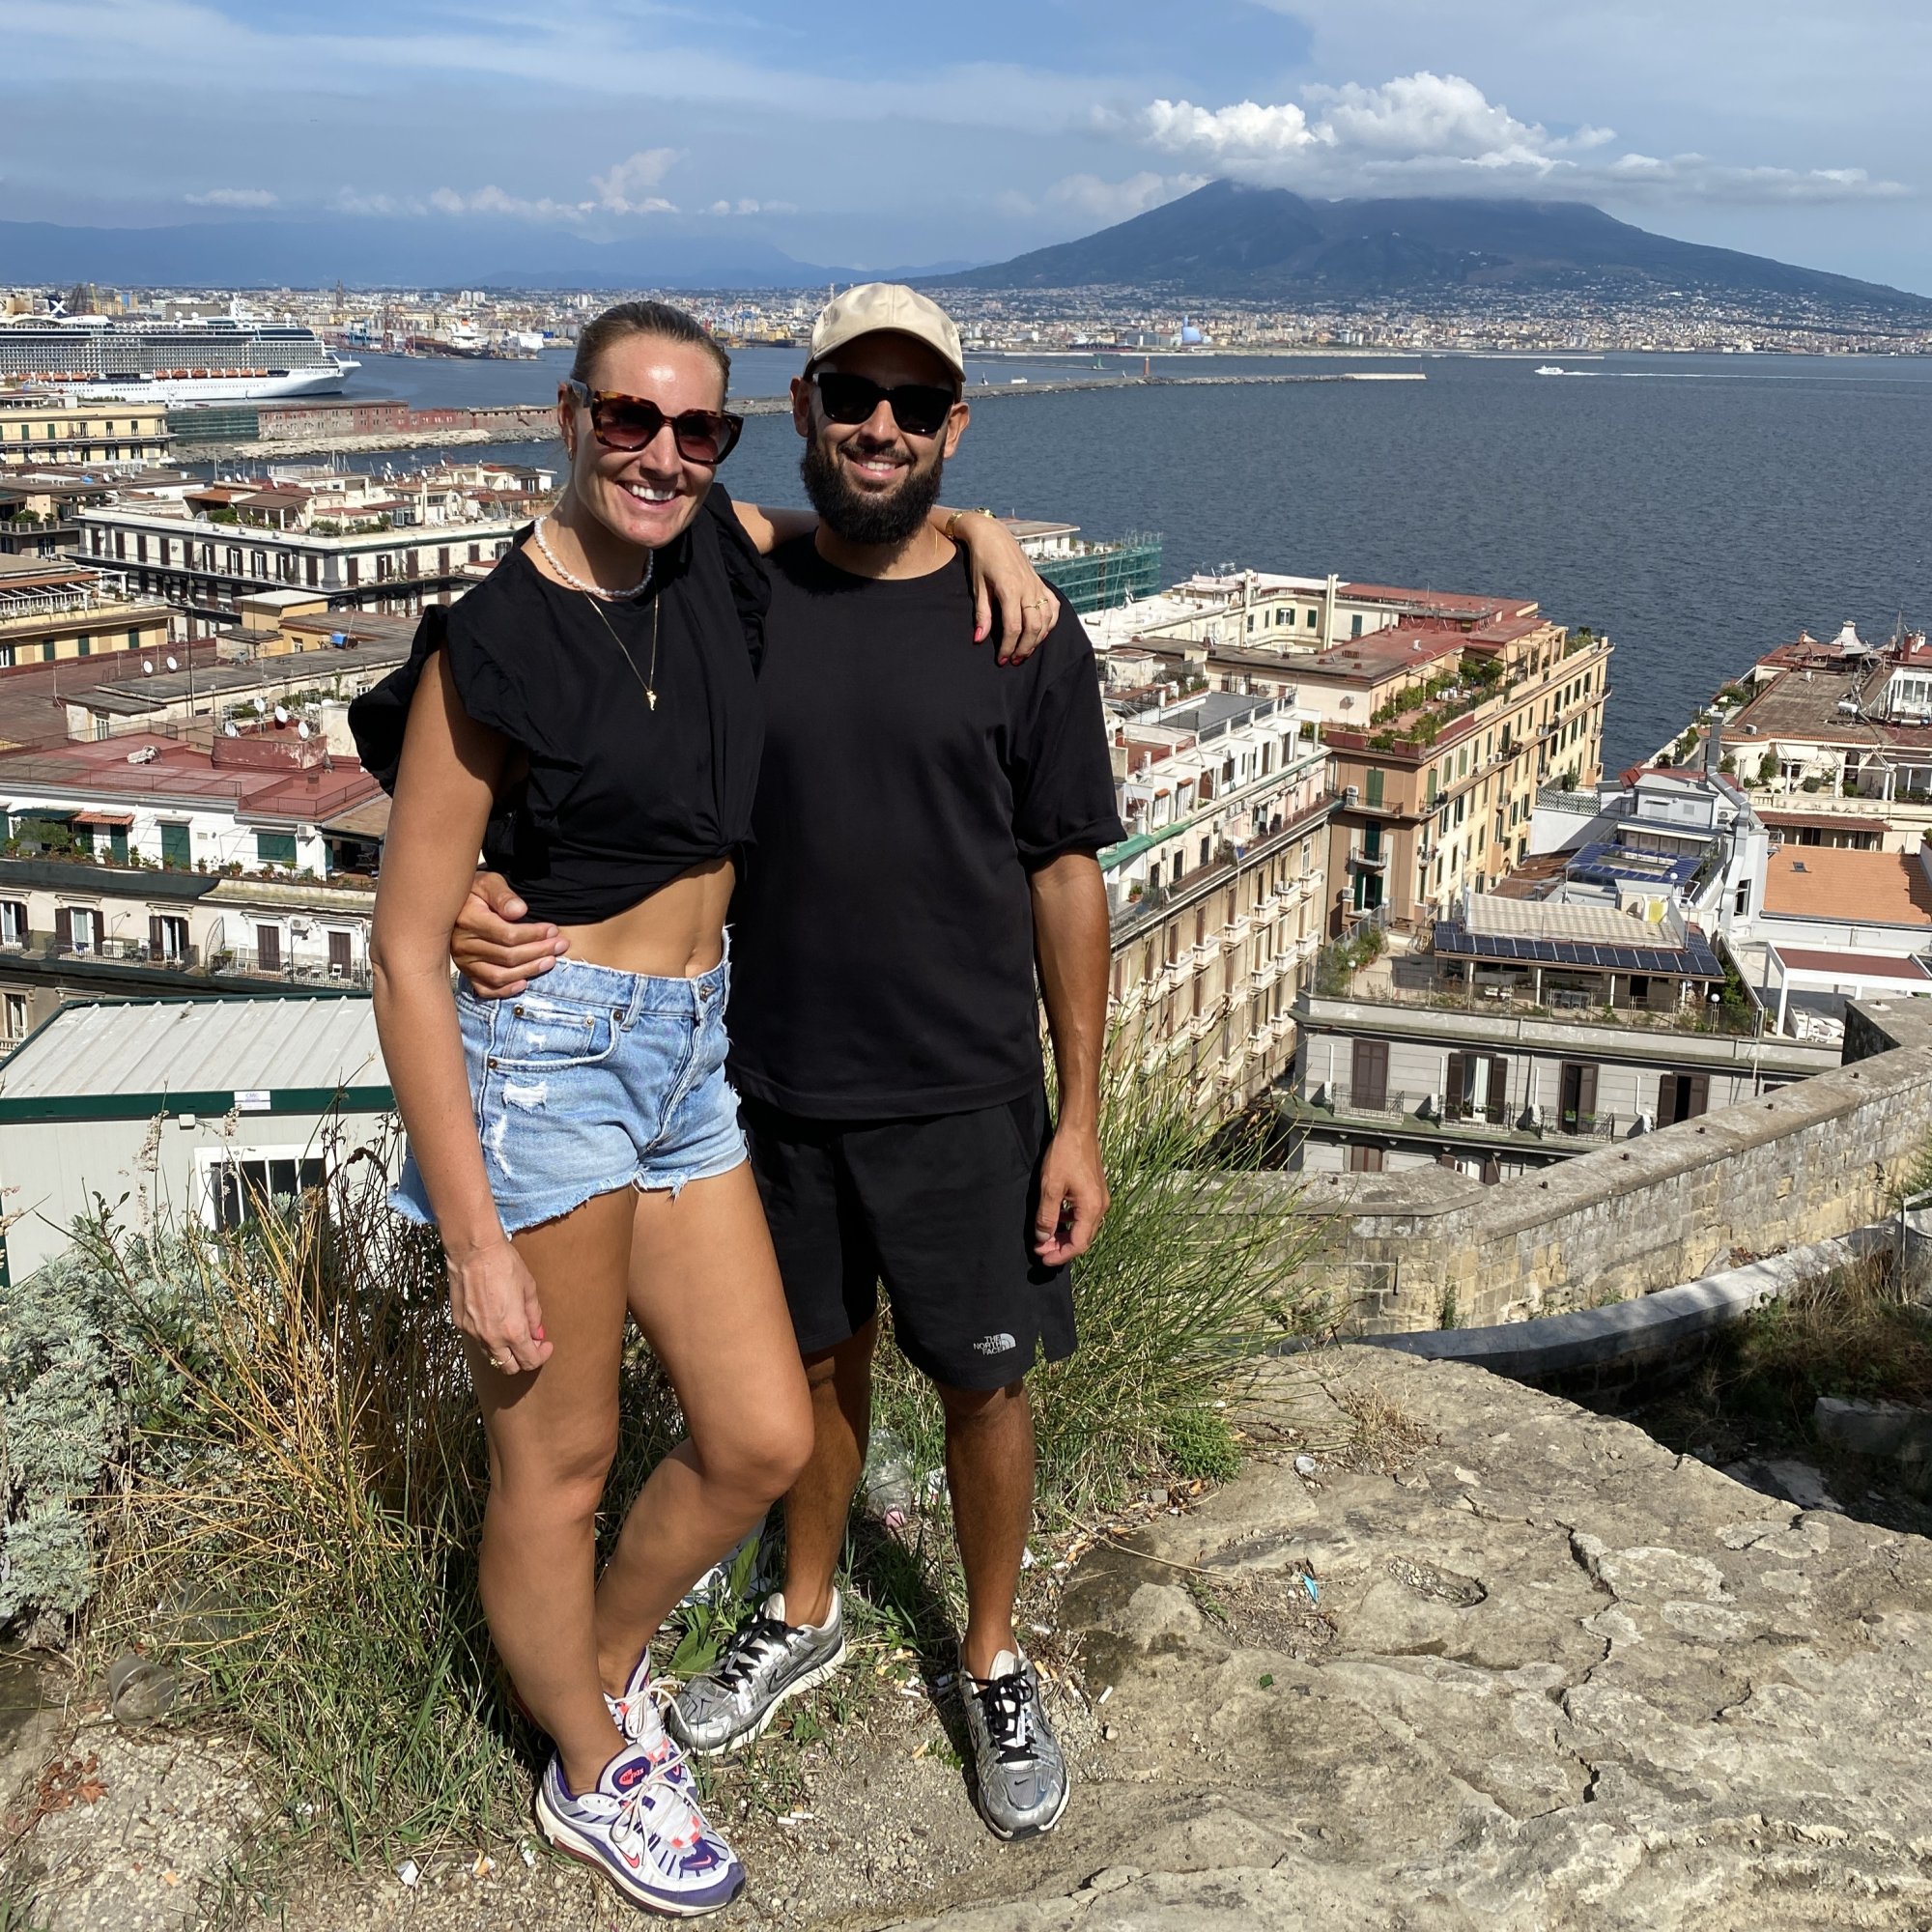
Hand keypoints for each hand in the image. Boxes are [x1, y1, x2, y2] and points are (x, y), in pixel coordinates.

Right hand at [446, 1237, 551, 1374]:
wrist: (474, 1252)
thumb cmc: (504, 1265)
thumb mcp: (529, 1289)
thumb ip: (534, 1316)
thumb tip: (537, 1333)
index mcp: (513, 1330)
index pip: (529, 1361)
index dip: (541, 1356)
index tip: (545, 1345)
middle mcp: (491, 1337)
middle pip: (508, 1367)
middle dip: (522, 1360)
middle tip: (530, 1343)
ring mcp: (473, 1332)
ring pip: (491, 1356)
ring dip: (504, 1351)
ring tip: (512, 1332)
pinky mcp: (460, 1323)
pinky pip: (477, 1340)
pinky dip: (488, 1338)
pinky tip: (494, 1321)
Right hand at [451, 871, 566, 996]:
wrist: (455, 904)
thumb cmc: (477, 891)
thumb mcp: (489, 882)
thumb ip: (504, 896)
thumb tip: (520, 911)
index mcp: (468, 920)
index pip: (508, 935)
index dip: (534, 935)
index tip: (553, 930)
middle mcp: (463, 944)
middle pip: (507, 956)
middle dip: (539, 952)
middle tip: (561, 945)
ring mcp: (463, 961)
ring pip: (499, 975)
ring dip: (529, 971)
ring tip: (550, 961)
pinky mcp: (465, 972)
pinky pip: (485, 988)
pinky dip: (505, 990)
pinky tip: (524, 983)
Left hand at [953, 512, 1058, 664]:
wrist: (993, 535)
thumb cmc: (982, 559)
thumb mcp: (978, 587)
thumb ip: (982, 615)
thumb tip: (979, 639)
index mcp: (1010, 589)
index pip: (1013, 627)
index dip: (1008, 647)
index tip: (1001, 660)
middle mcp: (1027, 588)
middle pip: (1033, 627)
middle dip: (1024, 648)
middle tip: (1014, 660)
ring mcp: (1037, 586)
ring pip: (1046, 620)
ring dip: (1037, 640)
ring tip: (1025, 651)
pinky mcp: (1041, 583)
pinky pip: (1053, 607)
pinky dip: (1050, 623)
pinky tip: (1041, 632)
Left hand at [1034, 1123, 1108, 1266]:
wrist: (1079, 1129)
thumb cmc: (1065, 1154)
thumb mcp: (1050, 1188)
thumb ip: (1047, 1216)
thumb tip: (1043, 1238)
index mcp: (1092, 1208)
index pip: (1078, 1244)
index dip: (1060, 1255)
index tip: (1042, 1259)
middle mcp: (1101, 1207)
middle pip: (1083, 1239)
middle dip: (1061, 1248)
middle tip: (1040, 1249)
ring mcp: (1100, 1199)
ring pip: (1083, 1228)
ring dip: (1064, 1236)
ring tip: (1044, 1238)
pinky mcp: (1095, 1192)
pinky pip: (1084, 1216)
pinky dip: (1069, 1223)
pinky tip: (1055, 1219)